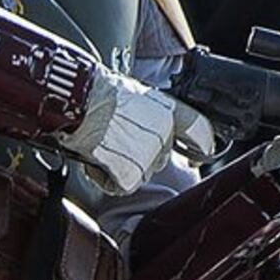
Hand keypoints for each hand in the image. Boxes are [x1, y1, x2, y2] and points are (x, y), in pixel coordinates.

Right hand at [61, 71, 202, 195]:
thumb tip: (150, 129)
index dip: (202, 144)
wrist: (76, 102)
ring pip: (140, 173)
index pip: (198, 130)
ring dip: (121, 167)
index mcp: (166, 109)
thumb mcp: (132, 95)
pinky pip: (121, 185)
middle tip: (115, 140)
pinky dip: (106, 179)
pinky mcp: (131, 174)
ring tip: (102, 146)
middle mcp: (164, 132)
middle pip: (160, 157)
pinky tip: (96, 160)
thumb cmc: (95, 93)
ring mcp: (149, 155)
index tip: (202, 152)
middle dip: (140, 155)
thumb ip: (149, 114)